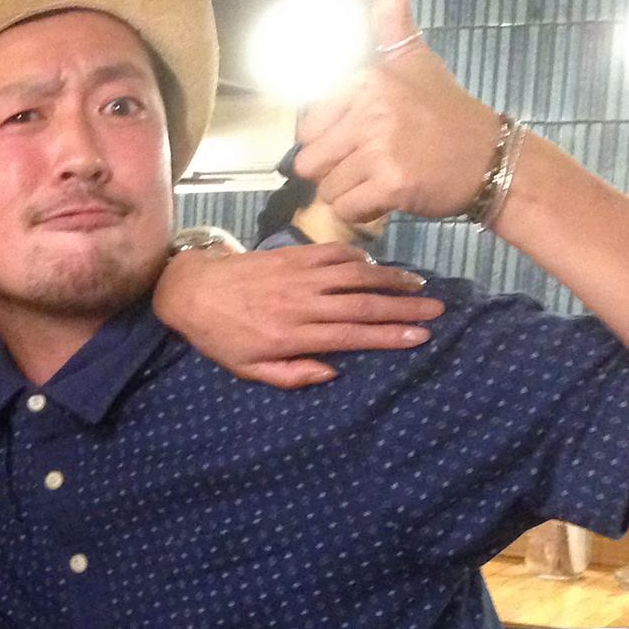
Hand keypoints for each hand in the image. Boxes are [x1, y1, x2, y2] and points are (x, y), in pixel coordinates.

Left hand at [155, 243, 443, 388]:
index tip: (420, 336)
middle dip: (404, 307)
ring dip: (390, 278)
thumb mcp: (248, 369)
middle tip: (436, 309)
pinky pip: (333, 253)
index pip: (352, 335)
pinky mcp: (292, 255)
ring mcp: (298, 275)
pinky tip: (376, 265)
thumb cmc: (220, 336)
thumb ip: (291, 375)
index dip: (389, 335)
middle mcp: (301, 303)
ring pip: (355, 274)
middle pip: (363, 303)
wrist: (191, 291)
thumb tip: (333, 372)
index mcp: (292, 335)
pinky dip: (359, 257)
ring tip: (417, 284)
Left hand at [293, 0, 504, 223]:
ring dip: (351, 192)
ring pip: (327, 190)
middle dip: (335, 171)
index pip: (307, 128)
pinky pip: (345, 210)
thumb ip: (394, 19)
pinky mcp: (391, 183)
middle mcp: (371, 110)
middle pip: (310, 162)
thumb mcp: (416, 60)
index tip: (366, 136)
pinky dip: (363, 212)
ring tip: (386, 176)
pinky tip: (391, 195)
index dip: (331, 141)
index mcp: (366, 81)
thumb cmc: (445, 114)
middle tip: (375, 162)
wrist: (490, 159)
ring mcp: (381, 147)